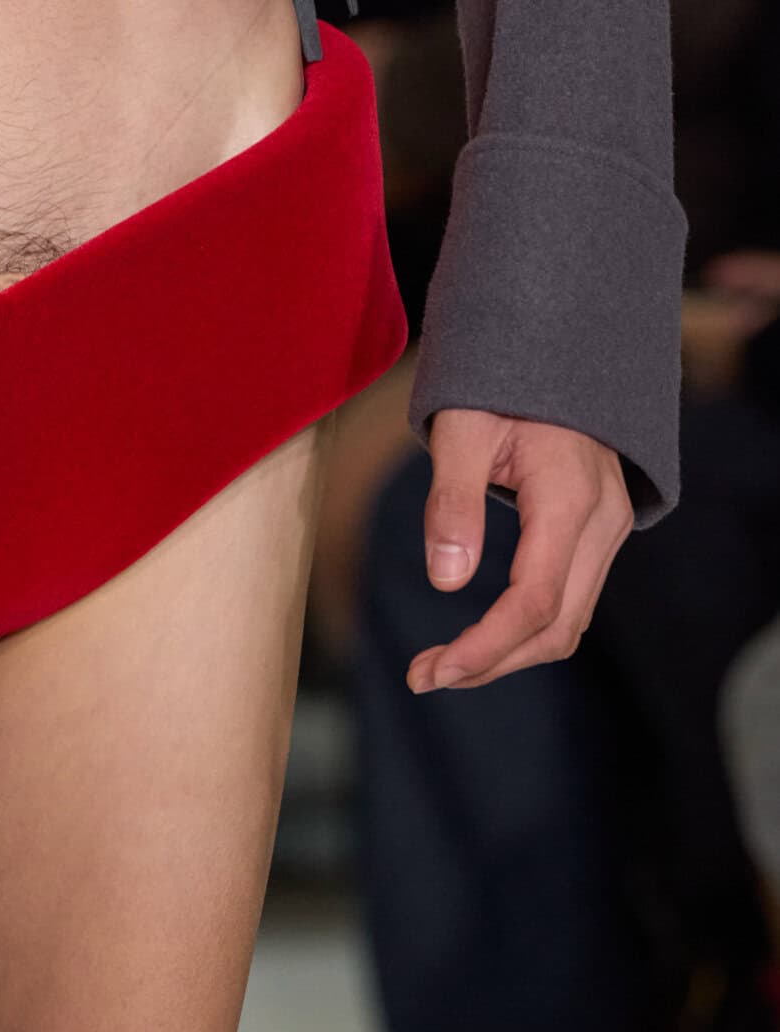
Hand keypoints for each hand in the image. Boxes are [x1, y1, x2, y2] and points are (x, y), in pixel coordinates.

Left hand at [406, 410, 632, 693]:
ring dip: (507, 654)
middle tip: (422, 677)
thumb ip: (452, 502)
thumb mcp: (462, 430)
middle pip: (557, 626)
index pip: (534, 600)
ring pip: (569, 622)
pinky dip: (525, 630)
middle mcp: (602, 521)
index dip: (486, 647)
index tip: (434, 672)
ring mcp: (609, 530)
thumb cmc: (501, 386)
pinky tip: (479, 636)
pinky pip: (570, 600)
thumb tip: (447, 581)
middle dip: (490, 663)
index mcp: (568, 497)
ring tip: (442, 666)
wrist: (554, 354)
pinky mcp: (599, 535)